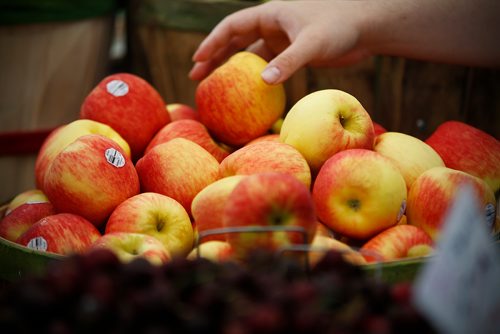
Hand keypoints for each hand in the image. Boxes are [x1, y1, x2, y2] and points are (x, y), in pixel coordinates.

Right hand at [189, 1, 370, 83]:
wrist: (366, 26)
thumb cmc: (340, 26)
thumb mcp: (312, 43)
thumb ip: (288, 62)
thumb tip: (262, 82)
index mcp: (270, 14)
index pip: (232, 26)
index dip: (212, 42)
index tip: (197, 61)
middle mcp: (272, 25)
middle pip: (234, 41)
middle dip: (214, 57)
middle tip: (196, 77)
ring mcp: (281, 40)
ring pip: (249, 55)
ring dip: (232, 69)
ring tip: (215, 86)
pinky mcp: (293, 53)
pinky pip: (267, 66)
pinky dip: (255, 78)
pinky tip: (248, 92)